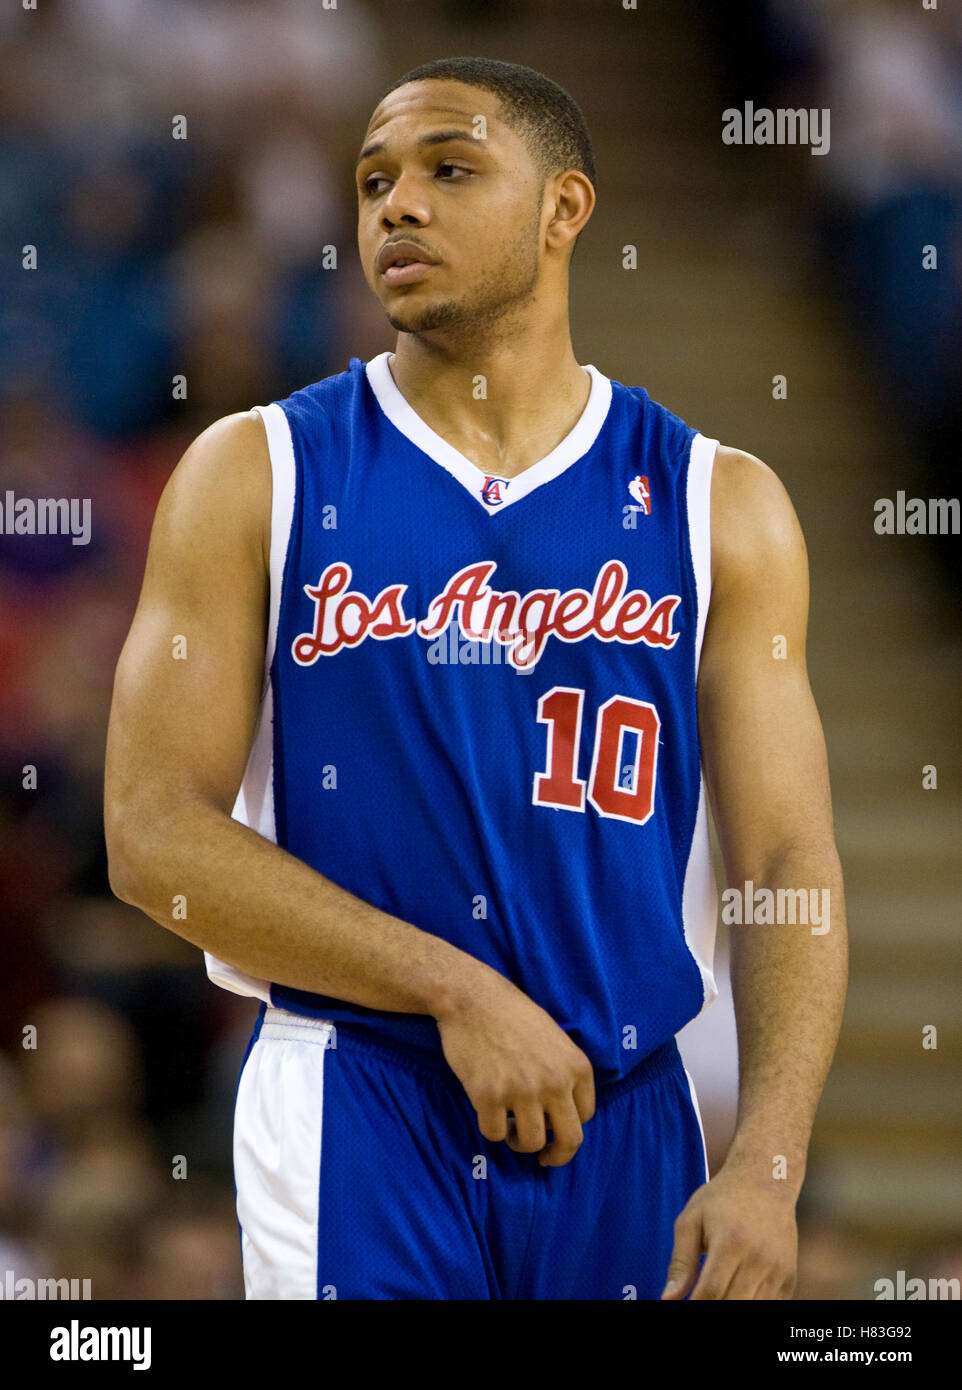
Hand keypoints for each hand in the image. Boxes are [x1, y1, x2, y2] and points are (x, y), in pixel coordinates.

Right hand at [435, 969, 595, 1166]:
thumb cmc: (513, 1014)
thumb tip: (563, 1112)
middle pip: (570, 1141)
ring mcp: (522, 1091)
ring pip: (530, 1143)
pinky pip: (495, 1134)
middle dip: (557, 1156)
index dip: (568, 1125)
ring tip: (510, 1126)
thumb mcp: (555, 1038)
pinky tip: (487, 1110)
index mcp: (576, 1067)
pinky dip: (491, 1127)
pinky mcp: (489, 1096)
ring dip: (519, 1141)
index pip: (586, 1116)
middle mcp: (555, 1082)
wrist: (473, 998)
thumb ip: (564, 1073)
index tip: (555, 1127)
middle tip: (545, 1158)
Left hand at [661, 1164, 797, 1298]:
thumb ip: (680, 1261)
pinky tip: (737, 1294)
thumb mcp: (692, 1219)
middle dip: (712, 1308)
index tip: (682, 1306)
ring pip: (753, 1310)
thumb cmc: (723, 1198)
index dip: (695, 1306)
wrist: (767, 1179)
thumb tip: (668, 1298)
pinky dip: (751, 1306)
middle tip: (699, 1298)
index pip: (711, 1292)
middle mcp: (759, 1259)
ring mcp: (778, 1270)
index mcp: (731, 1242)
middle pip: (732, 1305)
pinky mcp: (789, 1277)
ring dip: (732, 1308)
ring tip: (718, 1294)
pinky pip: (770, 1307)